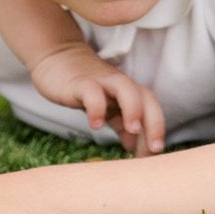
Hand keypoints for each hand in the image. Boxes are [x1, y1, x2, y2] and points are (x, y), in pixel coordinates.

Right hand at [30, 44, 165, 155]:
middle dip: (155, 122)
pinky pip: (92, 92)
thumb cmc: (86, 87)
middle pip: (146, 97)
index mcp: (129, 94)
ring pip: (125, 88)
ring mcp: (101, 82)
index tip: (155, 156)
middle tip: (155, 148)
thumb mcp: (107, 108)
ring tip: (133, 130)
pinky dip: (97, 107)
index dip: (157, 131)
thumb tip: (135, 148)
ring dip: (133, 109)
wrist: (58, 57)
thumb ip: (122, 126)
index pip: (151, 110)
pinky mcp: (80, 82)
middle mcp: (120, 86)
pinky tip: (95, 126)